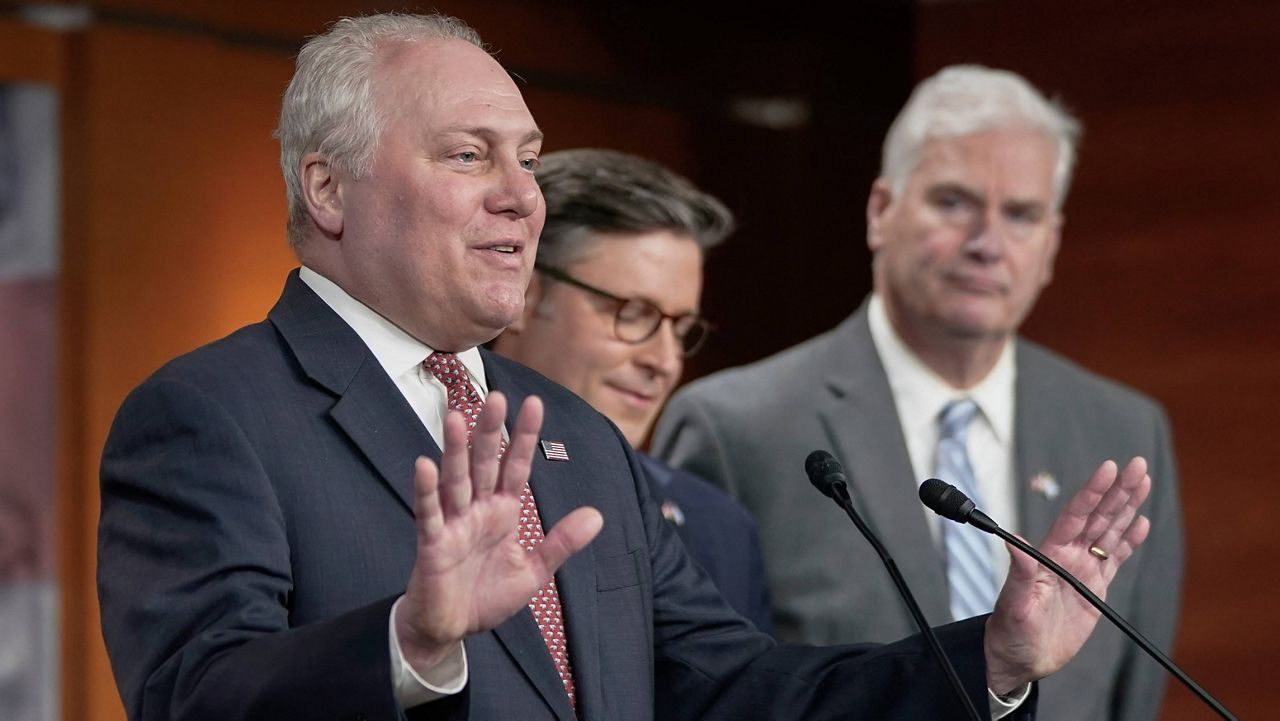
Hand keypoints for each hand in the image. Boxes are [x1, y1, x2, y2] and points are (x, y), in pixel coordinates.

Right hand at [394, 392, 603, 671]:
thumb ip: (561, 543)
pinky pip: (430, 513)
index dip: (524, 437)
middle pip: (483, 463)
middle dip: (489, 431)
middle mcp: (477, 510)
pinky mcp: (433, 543)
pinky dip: (426, 490)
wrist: (452, 630)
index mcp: (503, 512)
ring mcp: (454, 523)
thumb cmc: (486, 596)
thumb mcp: (534, 571)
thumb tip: (597, 515)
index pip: (516, 467)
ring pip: (455, 479)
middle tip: (496, 396)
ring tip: (457, 417)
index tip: (534, 403)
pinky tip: (424, 464)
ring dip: (455, 449)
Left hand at [984, 456, 1151, 692]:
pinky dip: (1130, 541)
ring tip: (1143, 482)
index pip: (1075, 515)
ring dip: (1127, 507)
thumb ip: (1020, 572)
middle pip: (1099, 516)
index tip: (1108, 467)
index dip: (1093, 491)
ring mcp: (1083, 570)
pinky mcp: (1095, 588)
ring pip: (1110, 531)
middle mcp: (1068, 556)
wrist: (1021, 658)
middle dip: (1118, 490)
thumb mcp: (1014, 603)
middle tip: (1138, 465)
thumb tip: (1012, 540)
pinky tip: (1142, 522)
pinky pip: (1116, 559)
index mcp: (1050, 554)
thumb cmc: (1011, 631)